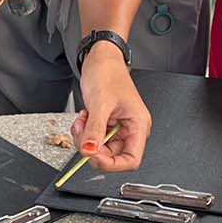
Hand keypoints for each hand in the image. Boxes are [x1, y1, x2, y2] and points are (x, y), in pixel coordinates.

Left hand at [72, 45, 146, 171]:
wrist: (100, 59)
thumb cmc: (108, 73)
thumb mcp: (100, 103)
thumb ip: (95, 130)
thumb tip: (89, 150)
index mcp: (138, 125)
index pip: (131, 160)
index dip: (112, 163)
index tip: (94, 155)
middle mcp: (130, 129)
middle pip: (112, 156)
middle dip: (93, 146)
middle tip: (83, 132)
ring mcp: (117, 128)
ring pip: (99, 148)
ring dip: (86, 138)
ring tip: (83, 120)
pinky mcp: (106, 124)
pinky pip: (93, 139)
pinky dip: (84, 132)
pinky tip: (84, 117)